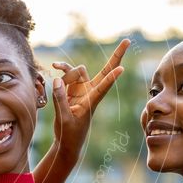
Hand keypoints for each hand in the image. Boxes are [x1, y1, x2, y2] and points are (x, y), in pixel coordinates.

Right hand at [50, 39, 129, 157]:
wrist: (67, 142)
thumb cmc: (70, 134)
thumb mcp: (64, 119)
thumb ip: (60, 99)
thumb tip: (57, 79)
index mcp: (91, 102)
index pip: (103, 87)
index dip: (111, 78)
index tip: (122, 69)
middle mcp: (89, 92)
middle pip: (105, 70)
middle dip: (116, 56)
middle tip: (127, 41)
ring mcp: (82, 90)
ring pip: (79, 70)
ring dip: (68, 69)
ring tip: (55, 67)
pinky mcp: (72, 91)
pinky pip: (68, 74)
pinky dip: (62, 70)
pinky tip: (54, 67)